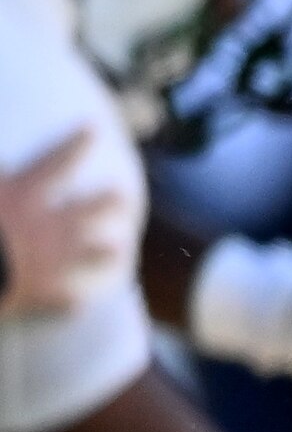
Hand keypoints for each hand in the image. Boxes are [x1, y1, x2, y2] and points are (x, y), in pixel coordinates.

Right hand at [0, 129, 134, 314]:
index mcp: (26, 194)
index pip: (58, 161)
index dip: (77, 143)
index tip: (93, 128)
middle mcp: (50, 225)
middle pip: (90, 209)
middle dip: (108, 202)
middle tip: (124, 196)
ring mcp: (53, 261)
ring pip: (91, 255)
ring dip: (103, 252)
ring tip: (116, 249)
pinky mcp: (45, 295)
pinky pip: (66, 301)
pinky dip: (69, 303)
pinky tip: (77, 304)